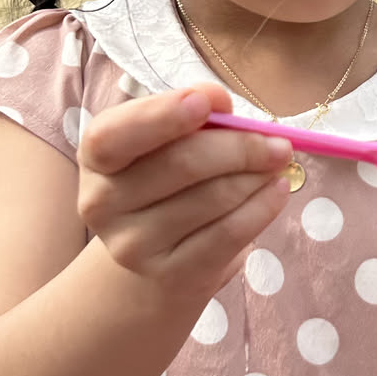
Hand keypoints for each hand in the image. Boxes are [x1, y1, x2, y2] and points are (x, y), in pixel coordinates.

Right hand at [76, 83, 291, 297]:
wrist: (154, 260)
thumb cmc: (165, 181)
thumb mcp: (166, 142)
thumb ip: (190, 114)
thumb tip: (221, 102)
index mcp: (97, 157)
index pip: (113, 135)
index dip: (161, 115)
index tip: (207, 101)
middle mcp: (103, 203)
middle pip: (181, 164)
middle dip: (240, 147)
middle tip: (279, 142)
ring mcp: (133, 246)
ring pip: (212, 198)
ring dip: (257, 176)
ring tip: (278, 163)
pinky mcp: (171, 275)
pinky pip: (228, 235)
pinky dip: (262, 207)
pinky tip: (278, 190)